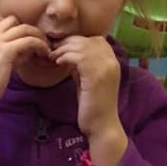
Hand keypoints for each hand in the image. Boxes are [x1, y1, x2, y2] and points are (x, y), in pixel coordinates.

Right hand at [0, 13, 50, 118]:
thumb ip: (7, 54)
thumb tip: (25, 51)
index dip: (12, 25)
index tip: (22, 37)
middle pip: (13, 19)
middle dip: (27, 28)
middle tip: (38, 40)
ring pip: (24, 28)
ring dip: (38, 35)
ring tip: (45, 47)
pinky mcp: (7, 50)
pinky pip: (29, 41)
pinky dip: (40, 45)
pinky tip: (44, 54)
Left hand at [50, 33, 123, 150]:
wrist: (101, 126)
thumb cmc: (92, 107)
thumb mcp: (87, 81)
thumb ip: (81, 67)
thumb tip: (68, 55)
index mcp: (112, 61)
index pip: (97, 40)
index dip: (78, 41)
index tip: (63, 49)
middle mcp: (112, 61)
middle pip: (88, 40)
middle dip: (69, 43)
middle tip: (54, 51)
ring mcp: (106, 67)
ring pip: (82, 46)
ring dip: (65, 49)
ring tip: (54, 57)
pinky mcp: (96, 75)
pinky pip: (79, 57)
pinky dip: (66, 57)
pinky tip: (58, 63)